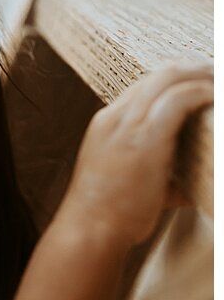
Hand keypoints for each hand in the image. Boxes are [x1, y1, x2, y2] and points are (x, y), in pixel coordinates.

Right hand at [56, 66, 211, 247]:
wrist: (89, 230)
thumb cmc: (110, 215)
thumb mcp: (129, 183)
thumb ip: (162, 175)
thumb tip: (194, 183)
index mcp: (108, 124)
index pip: (146, 87)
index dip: (179, 79)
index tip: (206, 83)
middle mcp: (115, 117)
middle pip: (160, 74)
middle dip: (196, 69)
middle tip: (222, 75)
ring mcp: (127, 124)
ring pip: (170, 77)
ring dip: (205, 75)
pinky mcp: (145, 136)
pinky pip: (180, 98)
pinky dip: (204, 92)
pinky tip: (220, 97)